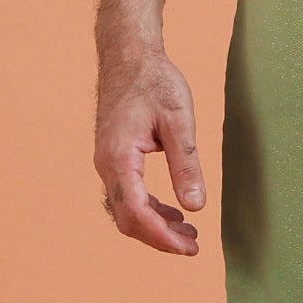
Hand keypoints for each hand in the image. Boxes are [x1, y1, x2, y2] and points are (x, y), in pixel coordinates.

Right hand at [95, 44, 204, 255]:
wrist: (128, 55)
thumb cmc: (154, 81)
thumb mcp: (179, 120)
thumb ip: (187, 165)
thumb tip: (195, 207)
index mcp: (120, 158)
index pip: (137, 213)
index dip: (163, 237)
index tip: (190, 248)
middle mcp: (106, 165)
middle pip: (127, 219)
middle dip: (159, 238)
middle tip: (193, 245)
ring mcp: (106, 162)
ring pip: (125, 210)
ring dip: (154, 225)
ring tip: (188, 232)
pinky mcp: (113, 157)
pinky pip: (126, 195)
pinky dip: (148, 209)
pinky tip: (172, 210)